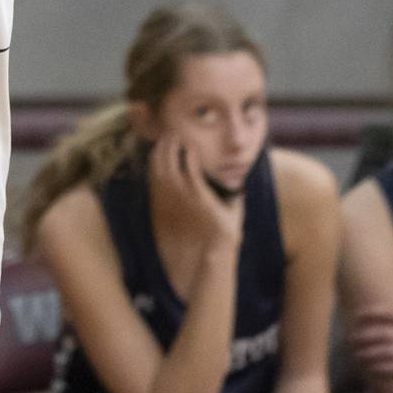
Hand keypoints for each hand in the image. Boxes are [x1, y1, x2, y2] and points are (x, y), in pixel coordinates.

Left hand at [150, 131, 242, 248]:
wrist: (208, 259)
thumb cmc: (225, 236)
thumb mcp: (235, 212)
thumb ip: (236, 194)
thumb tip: (239, 181)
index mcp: (200, 194)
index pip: (189, 163)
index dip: (187, 148)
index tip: (189, 139)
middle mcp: (182, 197)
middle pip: (170, 164)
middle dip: (170, 145)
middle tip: (172, 133)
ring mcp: (169, 204)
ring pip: (158, 173)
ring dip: (159, 156)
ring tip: (162, 143)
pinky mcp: (160, 212)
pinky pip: (153, 186)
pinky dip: (153, 171)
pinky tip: (155, 162)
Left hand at [348, 307, 392, 392]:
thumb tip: (376, 325)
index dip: (374, 312)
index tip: (357, 315)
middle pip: (388, 333)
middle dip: (366, 336)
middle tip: (351, 339)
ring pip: (391, 351)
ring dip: (371, 354)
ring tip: (357, 355)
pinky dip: (383, 368)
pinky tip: (372, 369)